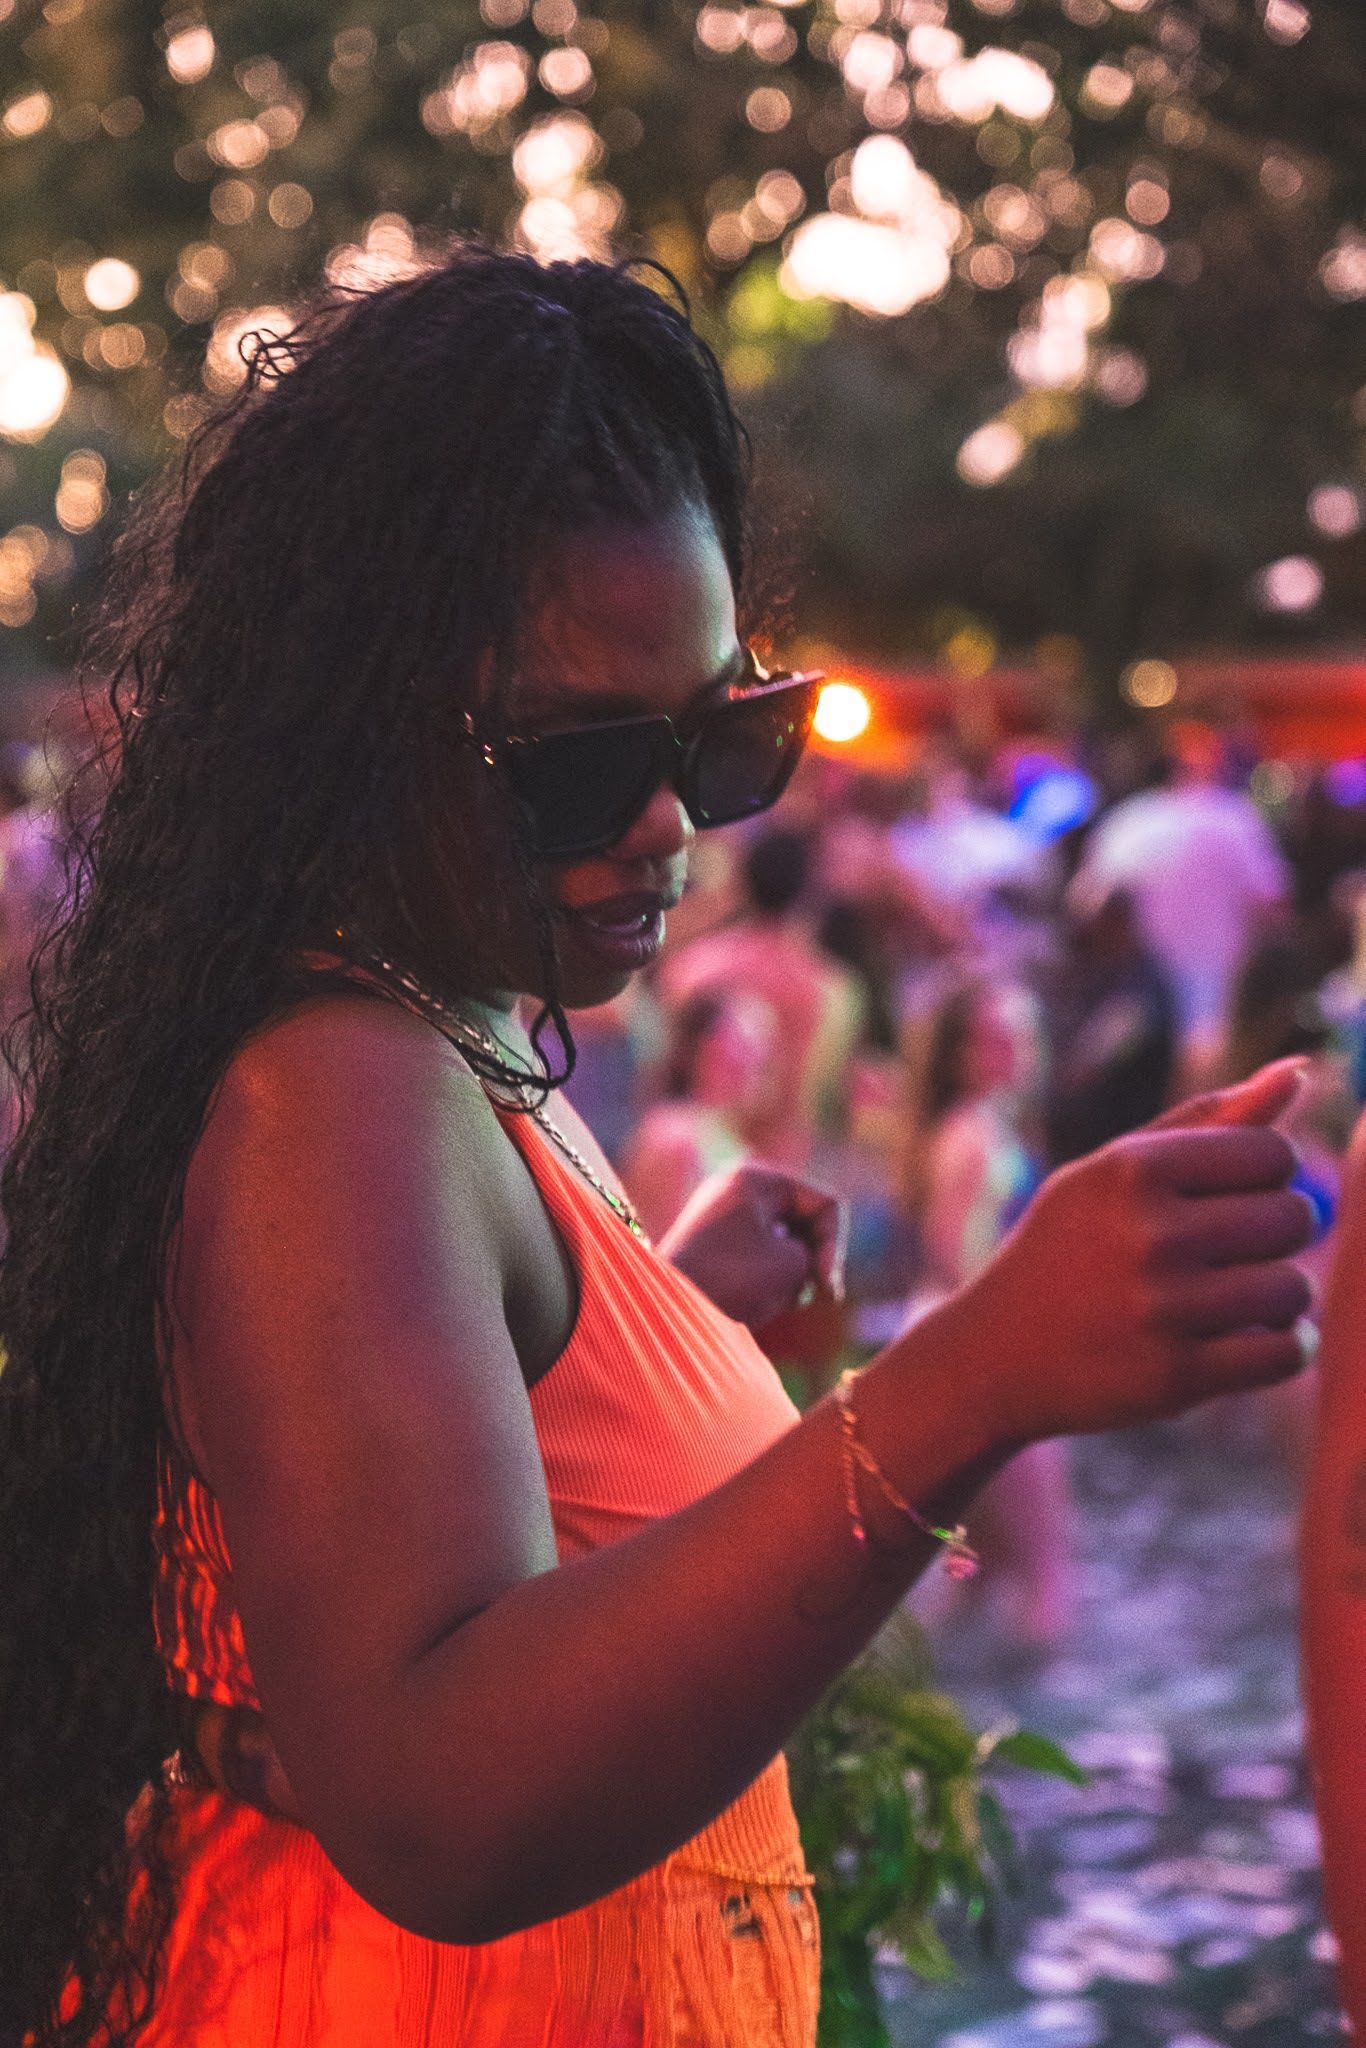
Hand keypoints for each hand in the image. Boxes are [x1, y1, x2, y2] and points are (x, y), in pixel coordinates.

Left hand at [658, 1161, 847, 1330]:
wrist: (664, 1310)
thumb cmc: (731, 1281)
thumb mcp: (792, 1266)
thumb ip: (813, 1254)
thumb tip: (797, 1259)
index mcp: (757, 1177)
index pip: (825, 1205)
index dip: (834, 1248)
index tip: (824, 1288)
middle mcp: (737, 1187)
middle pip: (804, 1220)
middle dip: (812, 1260)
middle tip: (808, 1296)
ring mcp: (722, 1214)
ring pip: (783, 1241)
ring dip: (791, 1274)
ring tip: (774, 1301)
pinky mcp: (712, 1242)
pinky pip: (758, 1255)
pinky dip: (767, 1279)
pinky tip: (755, 1303)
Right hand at [942, 1059, 1316, 1445]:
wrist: (992, 1356)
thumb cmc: (1066, 1250)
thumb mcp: (1112, 1173)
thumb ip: (1206, 1121)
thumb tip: (1299, 1071)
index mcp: (1133, 1169)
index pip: (1275, 1154)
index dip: (1265, 1180)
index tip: (1228, 1202)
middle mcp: (1148, 1233)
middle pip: (1294, 1217)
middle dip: (1274, 1237)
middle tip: (1228, 1255)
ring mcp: (1162, 1308)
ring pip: (1294, 1289)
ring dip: (1278, 1299)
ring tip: (1234, 1301)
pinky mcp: (1175, 1378)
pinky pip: (1286, 1353)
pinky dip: (1282, 1349)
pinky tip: (1247, 1343)